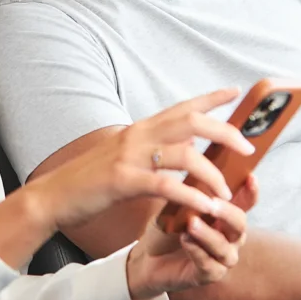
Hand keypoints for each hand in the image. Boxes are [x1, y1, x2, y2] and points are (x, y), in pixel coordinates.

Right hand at [31, 87, 254, 232]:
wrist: (52, 197)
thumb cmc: (90, 181)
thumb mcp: (124, 157)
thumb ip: (153, 149)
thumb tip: (185, 146)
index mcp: (139, 129)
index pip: (182, 107)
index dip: (211, 98)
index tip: (236, 91)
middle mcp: (137, 135)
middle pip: (191, 123)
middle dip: (225, 131)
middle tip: (247, 147)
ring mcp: (129, 156)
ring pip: (185, 154)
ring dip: (212, 174)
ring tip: (227, 193)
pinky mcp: (123, 181)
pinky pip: (166, 185)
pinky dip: (191, 196)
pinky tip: (205, 208)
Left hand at [125, 174, 258, 299]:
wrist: (147, 256)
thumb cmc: (167, 227)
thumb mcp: (176, 203)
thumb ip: (190, 190)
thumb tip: (195, 167)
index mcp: (225, 216)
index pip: (246, 203)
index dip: (251, 191)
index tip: (250, 176)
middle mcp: (229, 237)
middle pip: (240, 225)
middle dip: (227, 213)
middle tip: (212, 204)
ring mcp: (221, 258)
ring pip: (224, 248)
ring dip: (209, 235)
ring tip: (192, 223)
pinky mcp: (208, 275)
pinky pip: (209, 265)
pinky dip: (197, 251)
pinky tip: (185, 239)